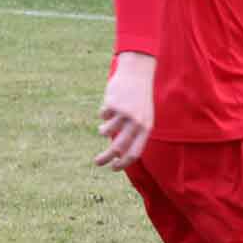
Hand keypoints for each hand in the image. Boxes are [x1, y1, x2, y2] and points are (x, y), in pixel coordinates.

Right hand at [94, 52, 155, 169]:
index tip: (113, 168)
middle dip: (105, 158)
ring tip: (105, 123)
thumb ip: (133, 134)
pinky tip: (111, 102)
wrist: (137, 74)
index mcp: (146, 128)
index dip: (123, 163)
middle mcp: (136, 123)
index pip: (135, 152)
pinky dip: (104, 112)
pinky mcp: (113, 104)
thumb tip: (117, 154)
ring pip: (106, 131)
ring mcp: (124, 113)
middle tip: (97, 162)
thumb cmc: (139, 99)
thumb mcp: (142, 117)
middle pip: (118, 147)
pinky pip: (102, 116)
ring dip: (102, 129)